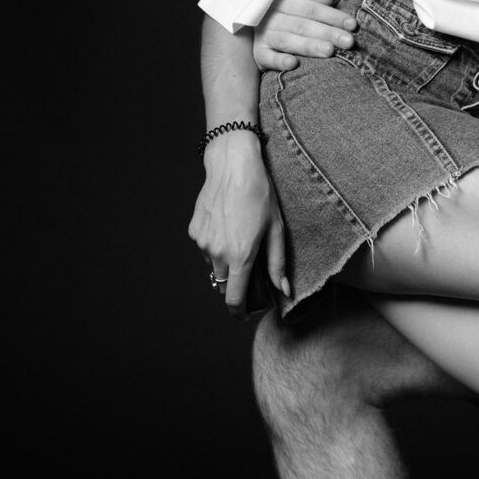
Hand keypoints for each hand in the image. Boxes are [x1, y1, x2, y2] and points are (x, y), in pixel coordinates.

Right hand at [187, 138, 287, 313]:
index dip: (239, 311)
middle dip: (235, 281)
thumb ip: (278, 264)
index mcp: (240, 257)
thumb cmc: (260, 195)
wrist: (233, 166)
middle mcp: (217, 254)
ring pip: (214, 265)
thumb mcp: (276, 229)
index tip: (246, 312)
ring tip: (241, 235)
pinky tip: (228, 224)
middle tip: (251, 265)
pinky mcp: (194, 230)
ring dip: (225, 261)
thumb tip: (285, 291)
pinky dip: (215, 244)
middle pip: (223, 283)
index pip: (233, 299)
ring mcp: (203, 242)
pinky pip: (205, 247)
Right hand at [254, 0, 355, 70]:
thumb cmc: (288, 6)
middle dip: (327, 33)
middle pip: (302, 25)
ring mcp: (264, 35)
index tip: (352, 25)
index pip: (310, 8)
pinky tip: (293, 64)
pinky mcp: (258, 52)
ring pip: (287, 40)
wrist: (258, 18)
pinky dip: (278, 61)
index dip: (332, 16)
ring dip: (309, 46)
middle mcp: (272, 16)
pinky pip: (266, 57)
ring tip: (329, 51)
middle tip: (348, 42)